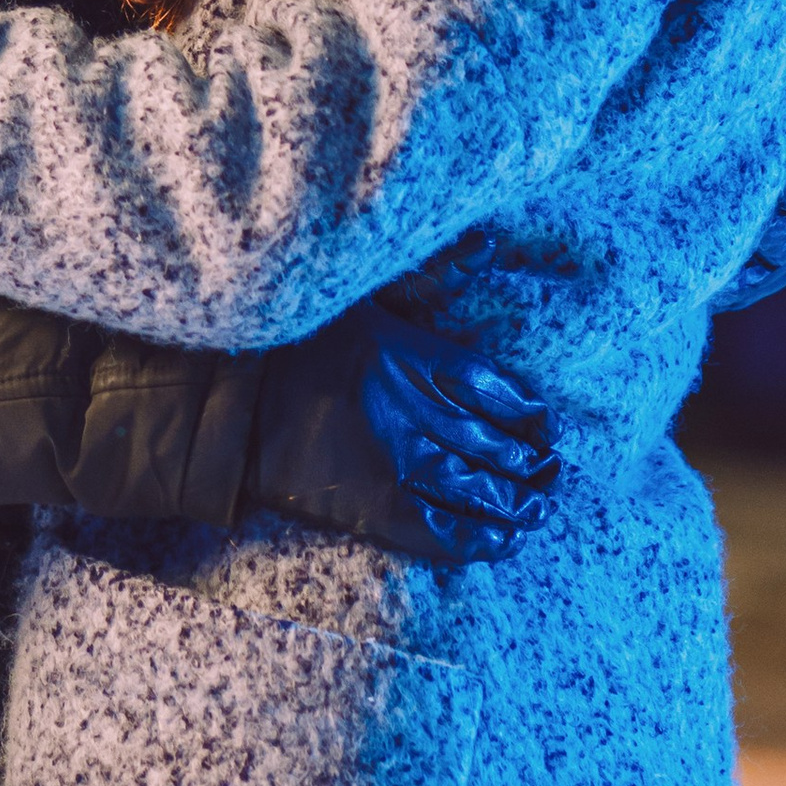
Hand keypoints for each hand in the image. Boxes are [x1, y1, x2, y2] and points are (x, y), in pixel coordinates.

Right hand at [249, 291, 559, 570]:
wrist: (234, 410)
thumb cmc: (301, 347)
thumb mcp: (366, 300)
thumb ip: (429, 280)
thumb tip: (488, 245)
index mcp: (408, 354)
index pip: (488, 383)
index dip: (525, 408)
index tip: (547, 423)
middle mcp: (408, 408)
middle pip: (490, 440)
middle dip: (529, 460)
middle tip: (552, 470)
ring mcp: (394, 462)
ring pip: (475, 486)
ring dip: (516, 501)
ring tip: (537, 507)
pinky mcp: (374, 509)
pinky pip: (441, 531)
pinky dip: (478, 539)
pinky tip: (502, 540)